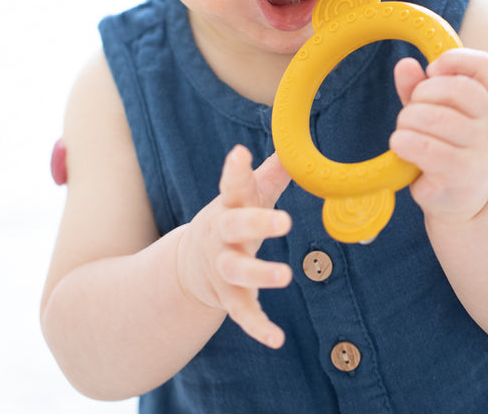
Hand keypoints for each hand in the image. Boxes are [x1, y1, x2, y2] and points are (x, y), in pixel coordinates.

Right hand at [176, 145, 292, 347]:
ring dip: (260, 273)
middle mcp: (222, 235)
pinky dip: (257, 327)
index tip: (239, 153)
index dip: (236, 170)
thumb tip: (295, 148)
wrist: (192, 262)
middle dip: (258, 223)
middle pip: (235, 226)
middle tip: (285, 221)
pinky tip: (277, 339)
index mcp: (229, 205)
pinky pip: (242, 313)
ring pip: (237, 270)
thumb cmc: (233, 218)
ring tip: (285, 275)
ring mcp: (222, 267)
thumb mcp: (247, 196)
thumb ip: (270, 174)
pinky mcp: (227, 298)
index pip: (232, 184)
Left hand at [390, 48, 487, 223]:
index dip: (454, 60)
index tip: (431, 70)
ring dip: (407, 121)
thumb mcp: (435, 111)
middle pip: (453, 88)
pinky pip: (425, 147)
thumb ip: (419, 86)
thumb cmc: (447, 145)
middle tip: (411, 111)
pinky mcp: (463, 173)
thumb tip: (404, 64)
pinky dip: (404, 142)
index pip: (485, 65)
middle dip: (420, 94)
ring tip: (404, 131)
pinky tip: (400, 145)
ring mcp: (483, 148)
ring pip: (434, 117)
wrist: (462, 197)